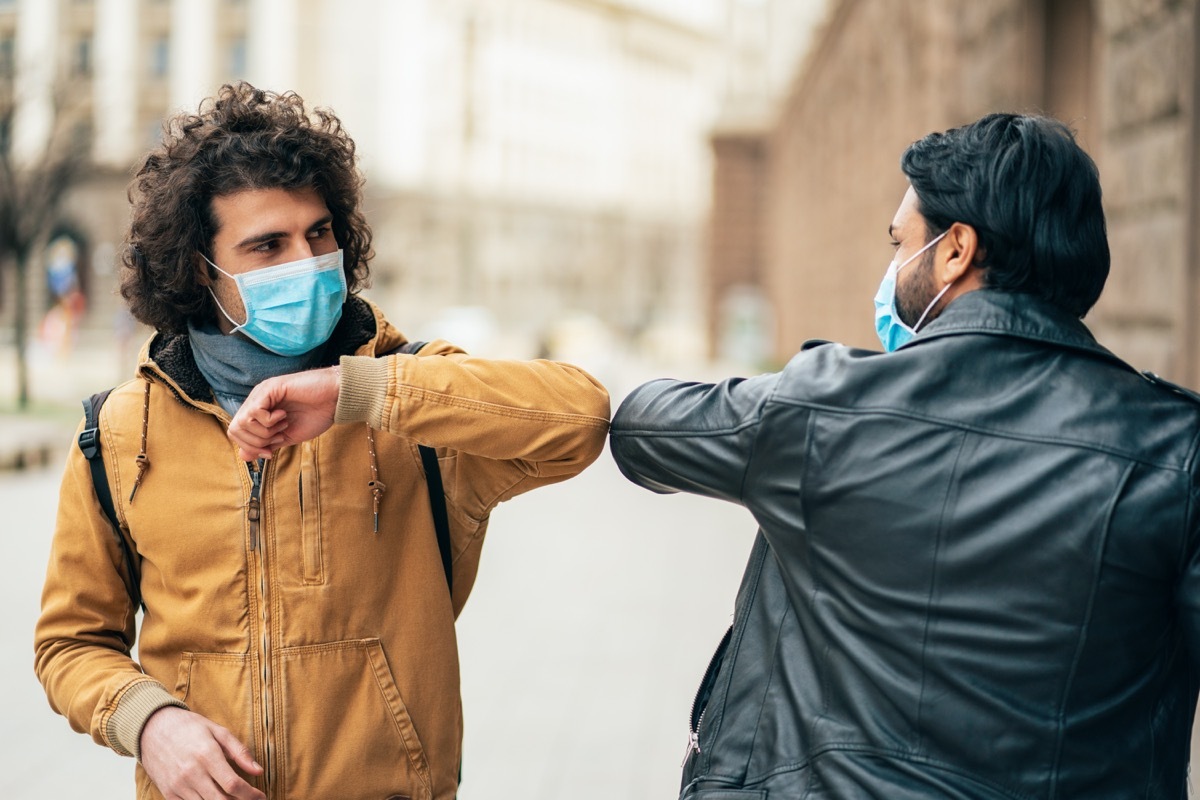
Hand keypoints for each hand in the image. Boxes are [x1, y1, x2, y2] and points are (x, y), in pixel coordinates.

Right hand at [139, 706, 264, 799]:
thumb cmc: (189, 727)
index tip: (261, 797)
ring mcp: (178, 786)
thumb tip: (258, 771)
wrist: (153, 729)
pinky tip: (214, 799)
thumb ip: (240, 752)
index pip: (233, 784)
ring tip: (235, 799)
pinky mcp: (168, 793)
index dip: (250, 795)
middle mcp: (192, 773)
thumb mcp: (218, 731)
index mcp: (207, 756)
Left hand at [227, 366, 339, 460]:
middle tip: (278, 437)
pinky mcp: (269, 388)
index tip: (271, 452)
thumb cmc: (316, 415)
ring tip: (283, 424)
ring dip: (265, 431)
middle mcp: (256, 401)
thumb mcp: (287, 436)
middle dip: (255, 442)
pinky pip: (255, 412)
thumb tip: (243, 457)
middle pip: (235, 429)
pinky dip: (269, 421)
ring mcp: (261, 393)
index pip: (237, 433)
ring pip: (242, 422)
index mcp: (259, 412)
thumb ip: (265, 444)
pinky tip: (284, 415)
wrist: (335, 399)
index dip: (250, 447)